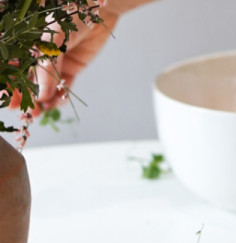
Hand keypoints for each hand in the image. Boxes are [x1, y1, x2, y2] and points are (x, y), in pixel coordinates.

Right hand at [9, 0, 154, 112]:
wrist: (100, 9)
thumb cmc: (70, 15)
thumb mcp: (52, 39)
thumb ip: (47, 66)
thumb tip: (42, 95)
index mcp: (24, 42)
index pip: (12, 68)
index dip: (10, 86)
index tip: (9, 102)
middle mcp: (38, 54)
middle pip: (28, 80)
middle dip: (26, 98)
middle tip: (26, 114)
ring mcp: (55, 61)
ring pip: (46, 86)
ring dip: (43, 101)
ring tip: (42, 114)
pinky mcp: (72, 67)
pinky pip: (64, 85)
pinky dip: (61, 96)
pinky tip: (59, 103)